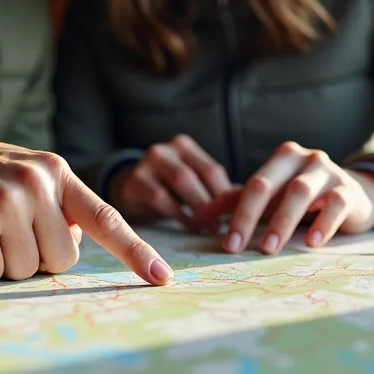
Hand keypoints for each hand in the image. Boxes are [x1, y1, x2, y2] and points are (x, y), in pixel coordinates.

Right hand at [0, 121, 172, 285]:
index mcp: (55, 171)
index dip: (135, 251)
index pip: (105, 216)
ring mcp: (7, 203)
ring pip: (26, 271)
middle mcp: (38, 184)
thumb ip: (53, 203)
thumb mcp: (20, 173)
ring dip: (1, 263)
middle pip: (61, 260)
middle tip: (3, 233)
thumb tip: (74, 244)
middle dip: (35, 259)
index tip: (161, 278)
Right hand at [110, 134, 234, 225]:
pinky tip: (186, 225)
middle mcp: (164, 149)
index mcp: (183, 146)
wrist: (127, 192)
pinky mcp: (133, 182)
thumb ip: (214, 189)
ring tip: (206, 227)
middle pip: (198, 174)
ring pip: (181, 181)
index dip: (225, 195)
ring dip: (197, 207)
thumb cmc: (167, 191)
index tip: (234, 217)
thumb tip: (245, 200)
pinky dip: (177, 213)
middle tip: (221, 226)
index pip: (212, 169)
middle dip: (212, 203)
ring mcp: (147, 163)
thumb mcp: (190, 185)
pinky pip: (160, 198)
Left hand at [192, 142, 373, 253]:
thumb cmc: (304, 197)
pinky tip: (312, 243)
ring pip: (300, 192)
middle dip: (251, 217)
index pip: (252, 186)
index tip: (227, 245)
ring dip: (283, 221)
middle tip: (238, 248)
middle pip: (270, 185)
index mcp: (280, 159)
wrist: (356, 195)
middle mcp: (303, 159)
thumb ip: (235, 203)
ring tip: (269, 248)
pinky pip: (335, 204)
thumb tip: (195, 219)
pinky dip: (323, 223)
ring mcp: (328, 172)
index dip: (237, 214)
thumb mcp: (272, 197)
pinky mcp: (349, 190)